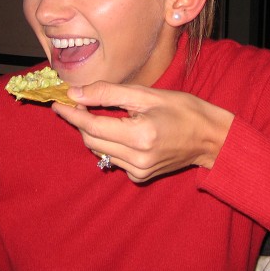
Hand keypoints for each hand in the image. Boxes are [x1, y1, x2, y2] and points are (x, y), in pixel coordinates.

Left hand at [51, 81, 233, 182]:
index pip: (92, 126)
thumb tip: (75, 93)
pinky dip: (111, 144)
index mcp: (140, 135)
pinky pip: (113, 159)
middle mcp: (137, 158)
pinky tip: (125, 131)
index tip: (59, 102)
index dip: (72, 114)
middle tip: (82, 102)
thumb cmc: (183, 109)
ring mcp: (139, 171)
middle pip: (91, 140)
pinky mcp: (140, 177)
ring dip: (96, 132)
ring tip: (108, 114)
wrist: (210, 138)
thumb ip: (107, 93)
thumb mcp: (146, 94)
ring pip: (100, 150)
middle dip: (82, 121)